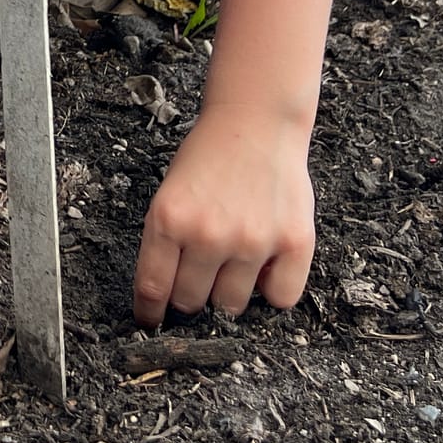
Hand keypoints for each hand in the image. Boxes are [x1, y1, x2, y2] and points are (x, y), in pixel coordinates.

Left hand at [132, 104, 315, 325]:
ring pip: (231, 305)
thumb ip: (166, 241)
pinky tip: (265, 265)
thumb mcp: (170, 194)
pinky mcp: (293, 242)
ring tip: (234, 261)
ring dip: (228, 293)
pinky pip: (280, 298)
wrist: (255, 122)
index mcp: (169, 219)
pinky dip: (272, 290)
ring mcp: (253, 240)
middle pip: (191, 301)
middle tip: (199, 276)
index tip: (150, 321)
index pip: (152, 288)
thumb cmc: (209, 157)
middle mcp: (209, 234)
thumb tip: (164, 296)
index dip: (149, 312)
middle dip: (191, 295)